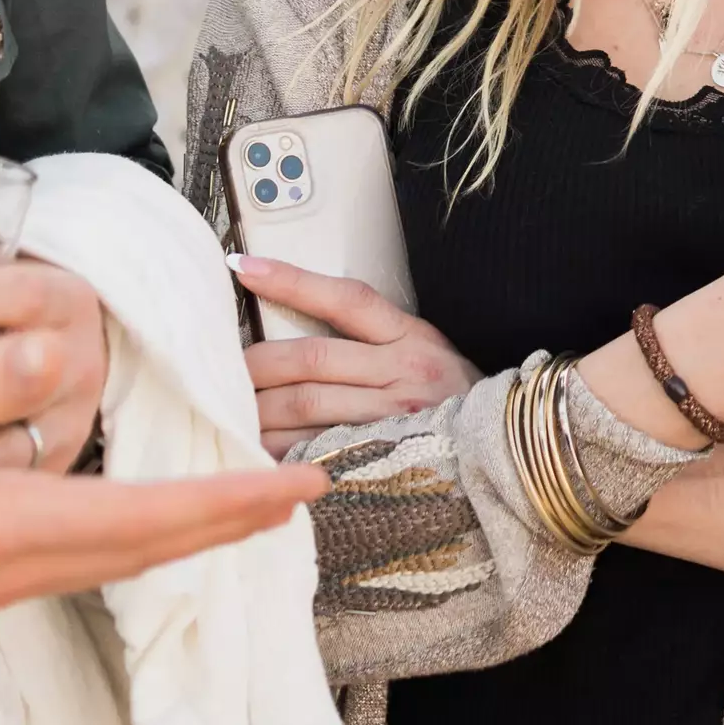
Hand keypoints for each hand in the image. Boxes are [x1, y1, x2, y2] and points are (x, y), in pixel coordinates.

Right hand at [0, 328, 322, 624]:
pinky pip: (74, 557)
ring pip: (113, 556)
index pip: (144, 518)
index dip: (227, 502)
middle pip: (144, 548)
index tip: (296, 485)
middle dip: (227, 519)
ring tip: (244, 502)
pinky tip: (146, 515)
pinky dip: (127, 534)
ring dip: (182, 528)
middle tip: (299, 492)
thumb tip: (62, 350)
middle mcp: (8, 571)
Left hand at [235, 259, 480, 458]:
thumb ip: (372, 338)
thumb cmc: (450, 398)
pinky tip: (258, 445)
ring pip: (305, 404)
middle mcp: (403, 373)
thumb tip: (298, 329)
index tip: (246, 267)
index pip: (347, 299)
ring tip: (233, 407)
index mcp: (412, 338)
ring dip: (258, 407)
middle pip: (311, 357)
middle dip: (258, 362)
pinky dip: (278, 446)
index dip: (293, 281)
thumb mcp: (425, 350)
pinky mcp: (377, 457)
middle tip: (227, 366)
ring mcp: (390, 419)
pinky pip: (312, 448)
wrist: (496, 449)